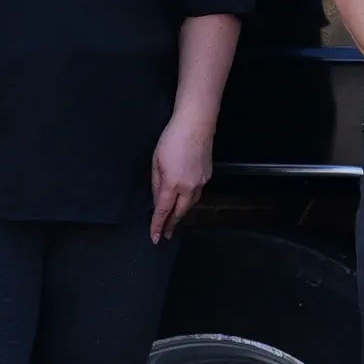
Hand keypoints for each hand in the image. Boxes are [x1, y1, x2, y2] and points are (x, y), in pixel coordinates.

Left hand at [149, 115, 216, 238]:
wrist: (196, 124)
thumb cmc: (171, 139)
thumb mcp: (156, 161)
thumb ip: (156, 184)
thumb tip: (157, 200)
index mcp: (172, 184)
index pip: (163, 211)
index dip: (158, 225)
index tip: (155, 238)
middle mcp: (189, 187)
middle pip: (180, 212)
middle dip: (172, 225)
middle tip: (166, 235)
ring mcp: (201, 182)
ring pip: (190, 205)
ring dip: (181, 214)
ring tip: (174, 221)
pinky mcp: (208, 176)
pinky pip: (197, 194)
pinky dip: (189, 201)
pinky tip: (185, 201)